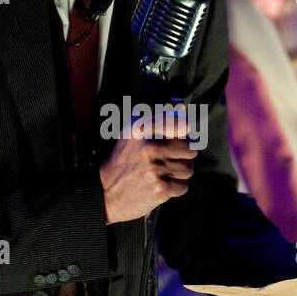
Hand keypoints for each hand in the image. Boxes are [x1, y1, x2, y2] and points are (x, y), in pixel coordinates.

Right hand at [99, 108, 196, 224]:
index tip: (178, 137)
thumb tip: (182, 104)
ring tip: (160, 173)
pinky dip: (174, 188)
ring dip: (178, 174)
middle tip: (166, 160)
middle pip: (190, 149)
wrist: (106, 191)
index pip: (182, 123)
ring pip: (188, 169)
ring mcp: (156, 168)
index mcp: (143, 128)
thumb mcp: (132, 132)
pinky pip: (183, 186)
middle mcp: (150, 146)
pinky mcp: (160, 188)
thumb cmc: (122, 161)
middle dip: (182, 156)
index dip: (183, 132)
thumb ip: (158, 116)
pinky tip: (159, 185)